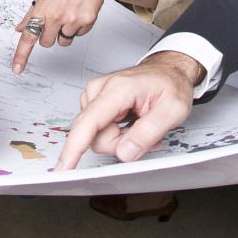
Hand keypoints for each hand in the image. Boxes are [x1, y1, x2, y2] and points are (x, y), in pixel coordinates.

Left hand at [11, 0, 111, 73]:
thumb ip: (31, 13)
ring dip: (63, 33)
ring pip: (62, 42)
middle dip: (48, 34)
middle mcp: (57, 15)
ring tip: (69, 14)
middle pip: (46, 43)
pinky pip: (77, 36)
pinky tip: (79, 12)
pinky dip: (77, 28)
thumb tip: (20, 29)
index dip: (22, 54)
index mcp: (42, 7)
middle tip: (55, 18)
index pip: (29, 35)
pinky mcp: (86, 22)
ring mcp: (73, 19)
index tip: (17, 68)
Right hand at [55, 51, 200, 169]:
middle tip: (147, 135)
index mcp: (118, 89)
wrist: (168, 70)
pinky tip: (132, 124)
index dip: (74, 148)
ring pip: (97, 137)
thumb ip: (148, 133)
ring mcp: (95, 96)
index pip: (89, 122)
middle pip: (95, 136)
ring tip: (141, 125)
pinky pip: (99, 132)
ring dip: (120, 139)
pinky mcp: (95, 103)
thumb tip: (125, 153)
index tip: (64, 168)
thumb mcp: (173, 110)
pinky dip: (117, 134)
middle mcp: (100, 90)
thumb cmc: (171, 84)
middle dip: (120, 144)